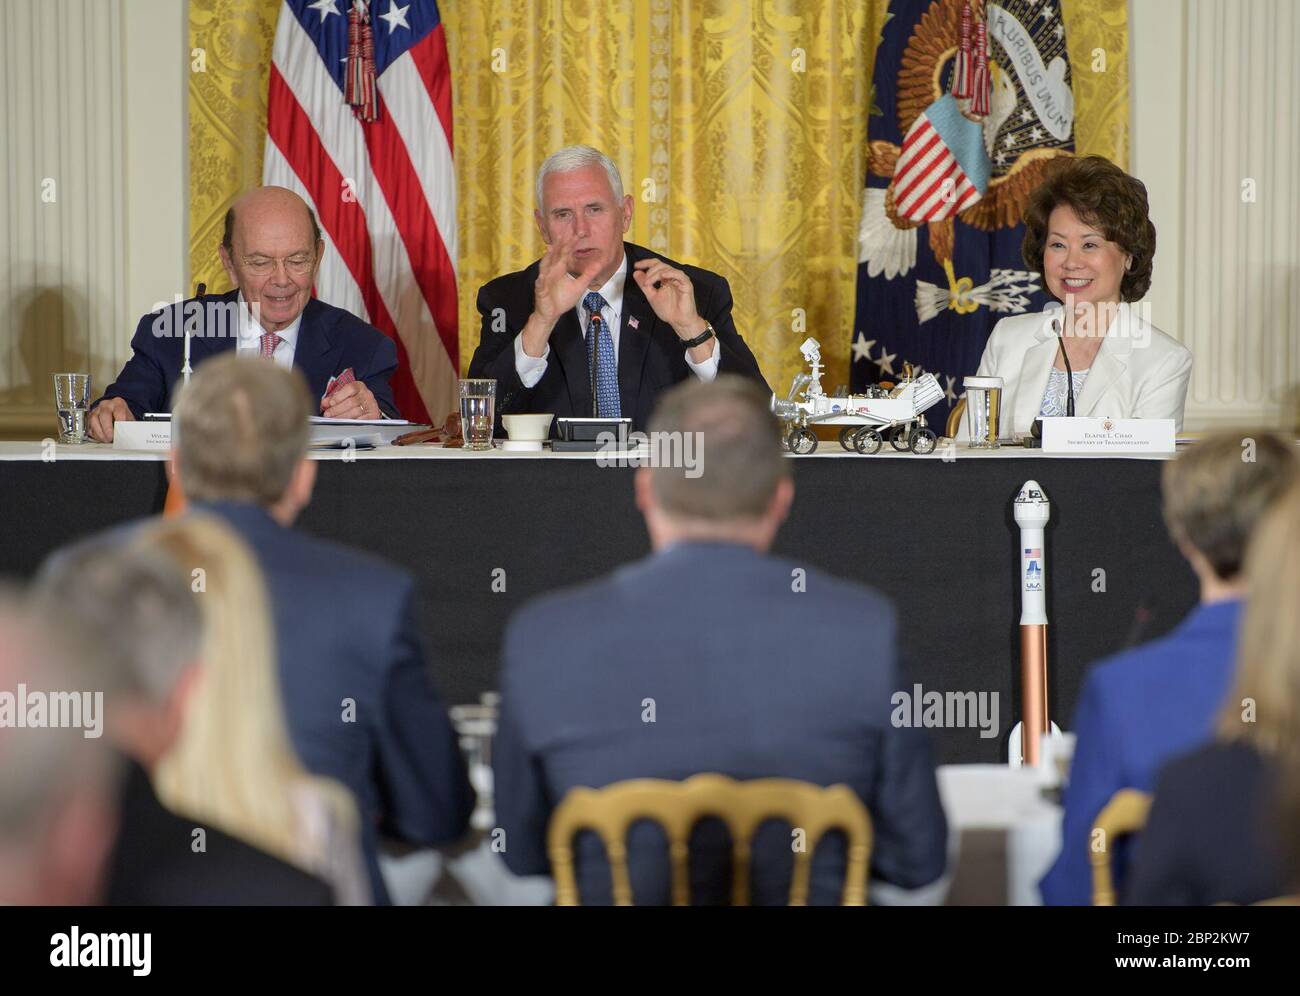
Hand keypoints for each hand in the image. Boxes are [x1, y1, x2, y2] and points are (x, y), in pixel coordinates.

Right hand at [87, 397, 133, 442]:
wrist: (116, 416)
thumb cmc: (123, 418)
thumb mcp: (129, 421)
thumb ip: (128, 427)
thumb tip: (128, 435)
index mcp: (118, 403)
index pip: (119, 411)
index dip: (120, 422)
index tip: (120, 431)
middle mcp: (106, 405)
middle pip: (104, 414)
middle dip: (107, 428)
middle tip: (111, 438)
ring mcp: (96, 410)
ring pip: (94, 420)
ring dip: (100, 432)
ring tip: (106, 440)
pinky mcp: (89, 418)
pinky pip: (89, 426)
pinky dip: (95, 434)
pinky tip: (101, 438)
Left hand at [321, 381, 378, 419]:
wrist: (368, 404)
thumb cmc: (354, 399)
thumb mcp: (344, 394)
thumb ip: (333, 398)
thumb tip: (324, 403)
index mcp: (359, 386)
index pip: (350, 388)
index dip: (339, 396)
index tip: (330, 403)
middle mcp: (367, 395)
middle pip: (352, 402)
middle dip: (337, 409)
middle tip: (328, 414)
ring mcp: (371, 405)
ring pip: (356, 412)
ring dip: (343, 417)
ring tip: (334, 420)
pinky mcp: (373, 415)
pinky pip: (362, 420)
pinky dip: (352, 423)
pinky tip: (344, 424)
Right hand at [521, 234, 603, 356]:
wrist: (552, 314)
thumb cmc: (562, 299)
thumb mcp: (579, 286)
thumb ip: (588, 274)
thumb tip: (599, 264)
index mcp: (560, 268)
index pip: (566, 253)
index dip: (571, 243)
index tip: (578, 233)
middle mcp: (551, 271)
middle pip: (556, 256)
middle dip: (559, 245)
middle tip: (564, 233)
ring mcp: (545, 280)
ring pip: (546, 267)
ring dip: (547, 258)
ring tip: (551, 247)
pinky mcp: (541, 291)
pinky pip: (541, 284)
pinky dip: (542, 280)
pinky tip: (543, 275)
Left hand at [632, 259, 703, 339]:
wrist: (679, 321)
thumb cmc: (669, 310)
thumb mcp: (651, 296)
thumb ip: (644, 285)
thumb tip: (636, 273)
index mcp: (665, 278)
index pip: (656, 265)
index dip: (646, 263)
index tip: (636, 266)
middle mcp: (673, 277)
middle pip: (661, 265)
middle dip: (650, 271)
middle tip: (644, 281)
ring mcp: (680, 280)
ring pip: (668, 268)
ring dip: (656, 273)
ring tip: (649, 282)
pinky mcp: (686, 285)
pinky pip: (679, 275)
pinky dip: (670, 273)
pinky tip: (663, 275)